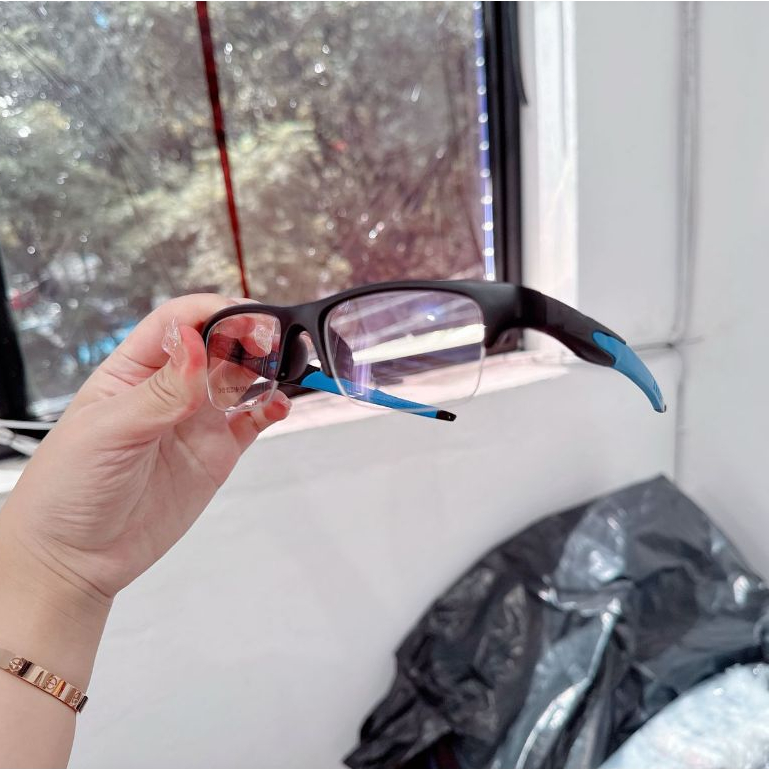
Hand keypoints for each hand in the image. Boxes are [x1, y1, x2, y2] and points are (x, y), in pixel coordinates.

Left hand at [0, 294, 290, 604]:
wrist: (77, 557)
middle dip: (246, 334)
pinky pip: (253, 420)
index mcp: (132, 371)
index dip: (210, 312)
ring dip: (264, 367)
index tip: (241, 316)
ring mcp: (196, 420)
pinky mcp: (217, 451)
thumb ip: (159, 391)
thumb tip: (192, 342)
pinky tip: (278, 405)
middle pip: (216, 343)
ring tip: (281, 367)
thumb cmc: (70, 488)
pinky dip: (271, 407)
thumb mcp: (109, 432)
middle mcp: (169, 389)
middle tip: (269, 340)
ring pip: (240, 378)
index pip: (176, 323)